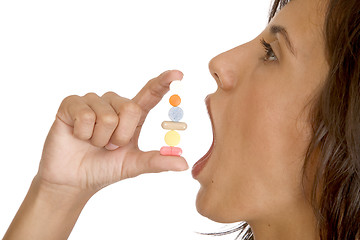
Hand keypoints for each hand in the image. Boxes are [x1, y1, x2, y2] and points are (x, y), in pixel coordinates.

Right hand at [37, 70, 187, 193]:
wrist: (73, 180)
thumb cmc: (105, 168)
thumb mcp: (133, 165)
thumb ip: (157, 162)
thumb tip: (183, 164)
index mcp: (132, 115)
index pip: (150, 94)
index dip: (163, 83)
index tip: (178, 74)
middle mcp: (114, 104)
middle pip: (130, 109)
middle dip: (120, 136)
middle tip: (109, 146)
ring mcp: (93, 101)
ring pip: (107, 116)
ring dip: (100, 138)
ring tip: (93, 142)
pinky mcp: (72, 104)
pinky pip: (85, 115)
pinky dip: (83, 134)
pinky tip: (78, 136)